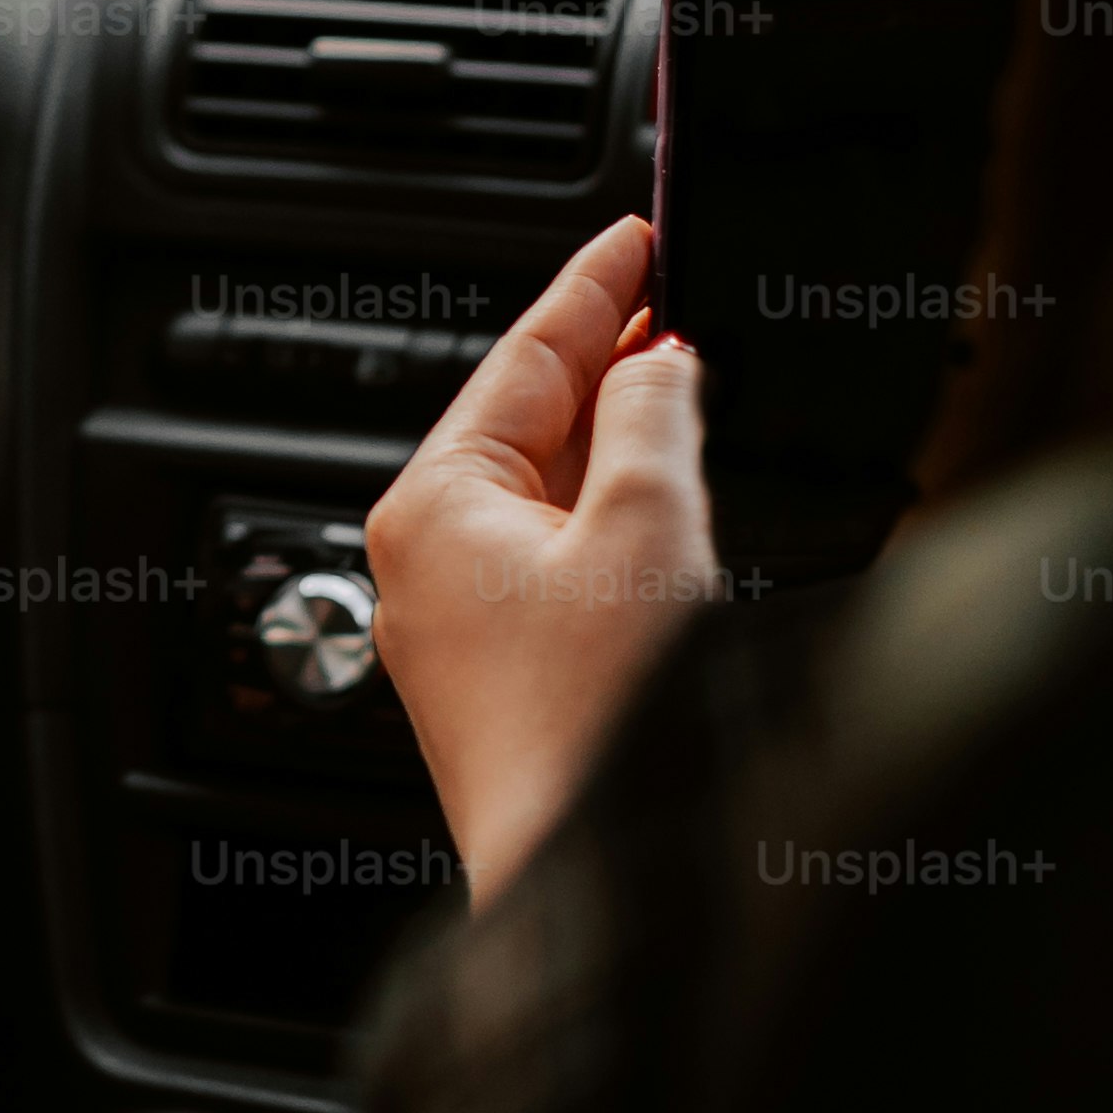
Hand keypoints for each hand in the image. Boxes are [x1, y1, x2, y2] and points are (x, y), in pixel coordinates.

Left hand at [362, 217, 716, 906]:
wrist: (586, 879)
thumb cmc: (596, 723)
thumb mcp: (651, 528)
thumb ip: (656, 417)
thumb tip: (659, 361)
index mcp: (431, 504)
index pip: (521, 355)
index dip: (592, 286)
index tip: (638, 234)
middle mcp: (425, 559)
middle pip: (527, 420)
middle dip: (608, 361)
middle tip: (677, 299)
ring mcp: (460, 624)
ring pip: (547, 492)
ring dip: (620, 440)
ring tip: (687, 384)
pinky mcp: (505, 677)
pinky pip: (558, 558)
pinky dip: (616, 514)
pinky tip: (669, 502)